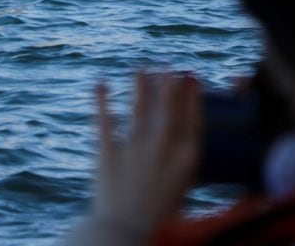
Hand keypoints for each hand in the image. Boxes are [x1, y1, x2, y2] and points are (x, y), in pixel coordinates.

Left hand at [92, 73, 201, 240]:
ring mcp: (135, 149)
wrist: (123, 231)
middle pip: (167, 109)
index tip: (190, 77)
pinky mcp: (108, 152)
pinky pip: (105, 121)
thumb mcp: (181, 187)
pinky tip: (101, 83)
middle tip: (167, 65)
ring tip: (140, 68)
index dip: (191, 96)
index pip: (192, 119)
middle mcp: (163, 149)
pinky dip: (102, 101)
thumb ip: (181, 160)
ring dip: (140, 86)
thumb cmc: (157, 212)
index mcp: (185, 159)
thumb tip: (182, 133)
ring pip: (139, 109)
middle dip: (168, 84)